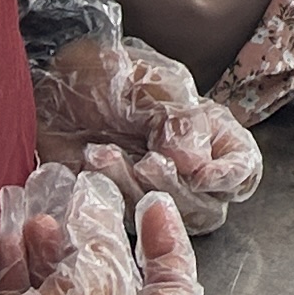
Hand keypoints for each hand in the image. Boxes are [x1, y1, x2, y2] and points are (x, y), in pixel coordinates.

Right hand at [0, 162, 202, 294]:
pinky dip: (18, 268)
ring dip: (51, 247)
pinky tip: (11, 242)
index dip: (169, 244)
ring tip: (38, 218)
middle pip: (109, 282)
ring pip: (61, 288)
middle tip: (77, 200)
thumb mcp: (99, 282)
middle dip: (92, 236)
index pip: (174, 291)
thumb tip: (98, 195)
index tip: (152, 204)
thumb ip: (102, 233)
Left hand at [32, 31, 263, 235]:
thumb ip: (181, 120)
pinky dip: (108, 191)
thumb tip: (196, 165)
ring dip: (137, 191)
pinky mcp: (116, 207)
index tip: (200, 173)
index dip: (229, 176)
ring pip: (165, 219)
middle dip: (177, 189)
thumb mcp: (153, 83)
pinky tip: (91, 159)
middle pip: (207, 206)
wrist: (51, 87)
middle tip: (149, 162)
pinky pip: (123, 219)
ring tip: (106, 152)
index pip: (242, 167)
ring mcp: (152, 193)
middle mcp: (188, 169)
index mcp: (210, 133)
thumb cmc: (110, 75)